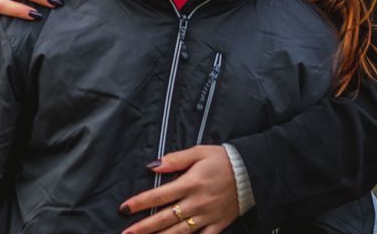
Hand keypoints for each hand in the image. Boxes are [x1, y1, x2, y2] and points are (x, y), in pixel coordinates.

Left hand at [118, 146, 239, 233]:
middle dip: (144, 227)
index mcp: (190, 183)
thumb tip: (153, 165)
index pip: (159, 195)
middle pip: (165, 218)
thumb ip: (176, 159)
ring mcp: (207, 216)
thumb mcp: (199, 152)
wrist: (252, 172)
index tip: (124, 208)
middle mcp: (196, 202)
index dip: (140, 202)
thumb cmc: (223, 160)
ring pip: (180, 232)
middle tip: (127, 233)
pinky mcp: (218, 225)